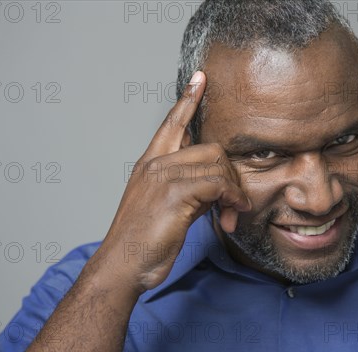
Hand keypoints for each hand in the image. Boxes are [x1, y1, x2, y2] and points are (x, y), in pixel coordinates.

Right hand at [96, 71, 250, 291]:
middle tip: (234, 205)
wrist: (123, 265)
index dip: (187, 101)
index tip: (200, 79)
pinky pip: (218, 183)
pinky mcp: (174, 192)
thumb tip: (217, 188)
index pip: (170, 124)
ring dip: (234, 191)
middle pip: (210, 148)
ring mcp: (163, 176)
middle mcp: (155, 164)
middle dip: (230, 176)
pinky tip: (232, 214)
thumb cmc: (142, 241)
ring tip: (232, 214)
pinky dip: (232, 198)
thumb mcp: (165, 208)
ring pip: (217, 164)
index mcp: (150, 165)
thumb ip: (189, 189)